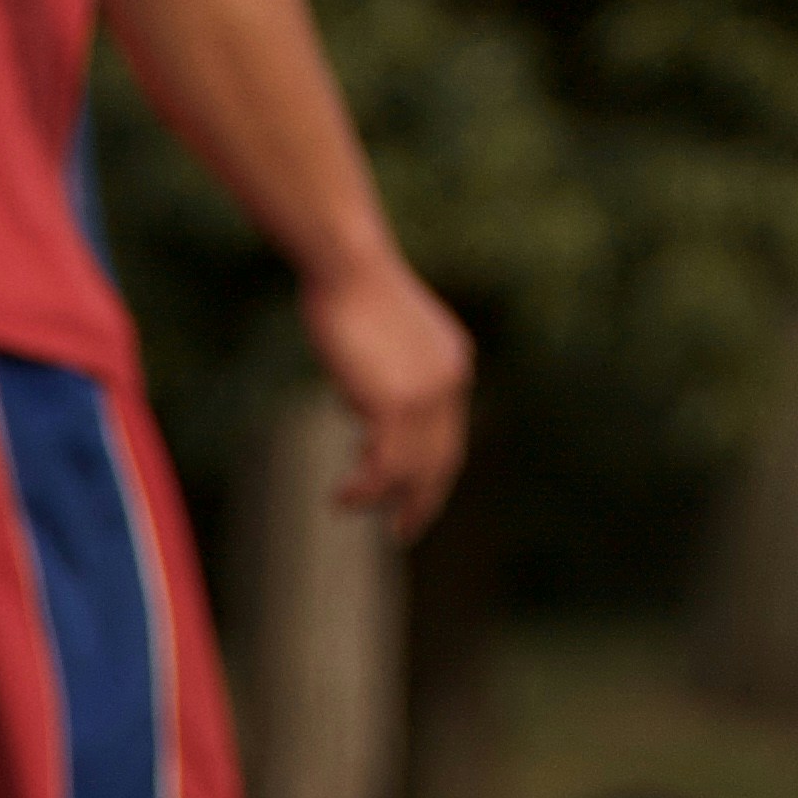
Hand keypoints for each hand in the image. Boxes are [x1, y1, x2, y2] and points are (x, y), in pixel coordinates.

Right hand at [300, 238, 474, 538]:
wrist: (349, 266)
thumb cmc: (352, 294)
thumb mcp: (381, 342)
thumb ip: (382, 381)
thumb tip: (362, 418)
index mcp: (453, 365)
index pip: (449, 434)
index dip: (431, 470)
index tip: (410, 495)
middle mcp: (450, 383)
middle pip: (442, 460)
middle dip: (423, 499)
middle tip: (401, 531)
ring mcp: (427, 395)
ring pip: (413, 469)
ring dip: (382, 498)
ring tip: (347, 504)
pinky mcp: (397, 404)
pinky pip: (386, 465)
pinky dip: (366, 487)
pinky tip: (344, 495)